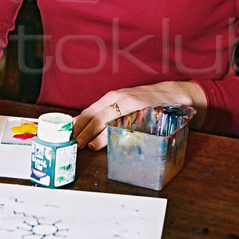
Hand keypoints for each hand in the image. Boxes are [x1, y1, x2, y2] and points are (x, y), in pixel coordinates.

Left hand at [72, 81, 206, 150]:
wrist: (171, 93)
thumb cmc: (145, 101)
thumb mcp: (125, 103)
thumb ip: (109, 114)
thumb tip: (88, 129)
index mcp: (112, 96)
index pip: (89, 110)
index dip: (77, 123)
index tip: (67, 134)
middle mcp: (119, 98)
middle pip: (96, 115)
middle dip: (83, 131)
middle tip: (75, 143)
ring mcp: (131, 104)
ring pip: (108, 120)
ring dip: (96, 134)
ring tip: (88, 145)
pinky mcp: (142, 111)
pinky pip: (126, 124)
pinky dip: (116, 133)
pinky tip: (111, 141)